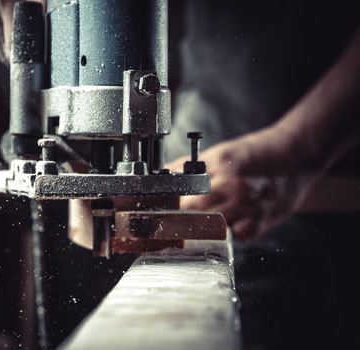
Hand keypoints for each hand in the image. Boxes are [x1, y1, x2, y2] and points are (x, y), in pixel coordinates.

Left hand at [166, 127, 315, 239]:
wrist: (296, 155)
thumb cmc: (256, 154)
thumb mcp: (219, 153)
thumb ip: (189, 166)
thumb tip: (162, 176)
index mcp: (218, 164)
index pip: (182, 189)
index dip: (168, 202)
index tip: (160, 211)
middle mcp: (233, 184)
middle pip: (193, 209)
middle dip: (180, 217)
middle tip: (173, 222)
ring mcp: (248, 204)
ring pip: (211, 226)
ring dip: (202, 228)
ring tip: (198, 226)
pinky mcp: (261, 221)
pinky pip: (236, 236)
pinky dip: (229, 235)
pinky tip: (227, 227)